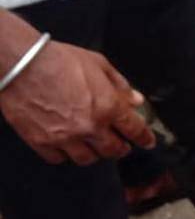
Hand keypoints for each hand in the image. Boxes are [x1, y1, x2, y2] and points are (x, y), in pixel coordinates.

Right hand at [0, 40, 154, 164]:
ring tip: (94, 145)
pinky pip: (59, 158)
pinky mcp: (42, 142)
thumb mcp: (98, 64)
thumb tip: (136, 100)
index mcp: (108, 106)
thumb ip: (120, 84)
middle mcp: (89, 126)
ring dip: (94, 153)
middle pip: (113, 150)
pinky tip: (67, 146)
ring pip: (87, 159)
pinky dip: (65, 154)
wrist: (22, 64)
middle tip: (121, 145)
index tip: (148, 142)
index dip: (144, 138)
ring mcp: (65, 137)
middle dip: (120, 148)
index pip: (134, 129)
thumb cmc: (61, 59)